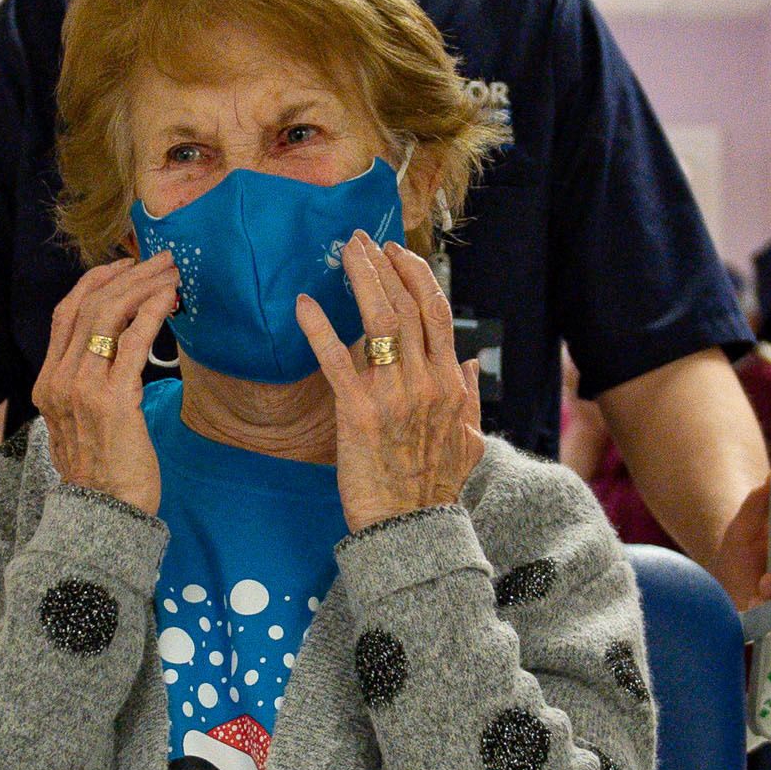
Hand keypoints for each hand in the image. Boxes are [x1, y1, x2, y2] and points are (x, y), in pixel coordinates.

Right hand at [34, 256, 174, 516]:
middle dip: (126, 274)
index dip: (94, 282)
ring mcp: (82, 389)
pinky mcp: (114, 400)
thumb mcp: (81, 423)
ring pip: (108, 315)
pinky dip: (152, 312)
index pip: (65, 314)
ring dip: (142, 285)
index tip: (123, 266)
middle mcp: (58, 381)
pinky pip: (131, 341)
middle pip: (87, 305)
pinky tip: (170, 299)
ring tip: (171, 272)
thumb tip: (114, 351)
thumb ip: (87, 387)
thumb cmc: (104, 472)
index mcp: (48, 383)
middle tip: (160, 259)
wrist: (105, 514)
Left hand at [302, 235, 482, 530]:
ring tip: (345, 252)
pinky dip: (319, 328)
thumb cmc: (433, 490)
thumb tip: (468, 364)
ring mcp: (393, 395)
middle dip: (386, 266)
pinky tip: (302, 305)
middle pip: (408, 306)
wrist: (409, 529)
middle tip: (363, 240)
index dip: (416, 276)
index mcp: (449, 385)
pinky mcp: (358, 413)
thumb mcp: (468, 443)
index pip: (436, 314)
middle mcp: (426, 382)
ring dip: (361, 279)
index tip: (397, 253)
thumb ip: (468, 400)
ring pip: (379, 321)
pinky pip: (336, 361)